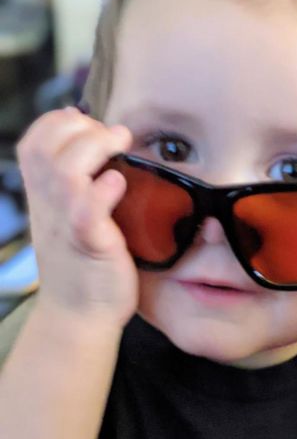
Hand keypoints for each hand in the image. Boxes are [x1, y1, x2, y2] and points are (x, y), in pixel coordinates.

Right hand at [17, 107, 136, 327]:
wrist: (79, 317)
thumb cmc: (83, 268)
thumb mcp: (68, 220)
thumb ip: (74, 188)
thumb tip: (93, 150)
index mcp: (41, 198)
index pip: (33, 143)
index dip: (57, 123)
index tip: (85, 122)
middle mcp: (48, 207)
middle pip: (47, 147)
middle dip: (82, 128)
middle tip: (114, 136)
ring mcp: (66, 225)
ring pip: (65, 170)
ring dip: (95, 148)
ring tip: (121, 147)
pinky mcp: (90, 244)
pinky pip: (87, 209)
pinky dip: (103, 190)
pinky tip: (119, 184)